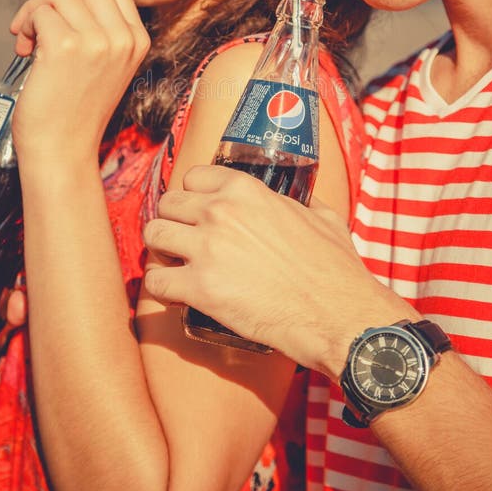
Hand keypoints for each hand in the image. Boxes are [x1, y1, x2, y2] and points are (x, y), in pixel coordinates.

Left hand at [9, 0, 149, 162]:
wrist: (63, 149)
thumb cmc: (75, 112)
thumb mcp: (105, 65)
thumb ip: (98, 27)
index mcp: (137, 40)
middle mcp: (122, 38)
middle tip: (34, 13)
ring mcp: (97, 41)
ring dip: (33, 9)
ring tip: (27, 37)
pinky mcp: (66, 47)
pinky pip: (40, 12)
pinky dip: (25, 24)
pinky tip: (25, 47)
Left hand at [144, 166, 413, 379]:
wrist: (337, 313)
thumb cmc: (334, 268)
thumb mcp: (323, 217)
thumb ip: (303, 202)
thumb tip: (301, 201)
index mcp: (246, 189)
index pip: (193, 177)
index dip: (193, 196)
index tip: (197, 212)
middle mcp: (220, 211)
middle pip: (168, 204)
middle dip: (173, 222)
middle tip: (184, 241)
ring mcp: (206, 248)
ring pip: (153, 236)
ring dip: (162, 251)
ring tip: (175, 265)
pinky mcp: (199, 288)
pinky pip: (156, 282)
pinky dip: (161, 288)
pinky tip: (175, 293)